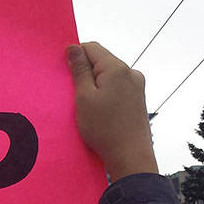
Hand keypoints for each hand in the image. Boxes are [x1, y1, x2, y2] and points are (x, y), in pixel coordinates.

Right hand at [67, 42, 157, 179]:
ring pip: (108, 75)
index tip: (65, 73)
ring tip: (86, 105)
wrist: (130, 156)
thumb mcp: (84, 98)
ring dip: (95, 84)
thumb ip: (79, 70)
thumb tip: (73, 47)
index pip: (92, 48)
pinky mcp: (138, 98)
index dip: (75, 55)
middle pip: (101, 61)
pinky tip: (98, 111)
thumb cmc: (105, 129)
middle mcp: (131, 73)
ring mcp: (137, 86)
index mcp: (117, 69)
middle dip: (85, 72)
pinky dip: (105, 93)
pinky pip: (117, 87)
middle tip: (73, 93)